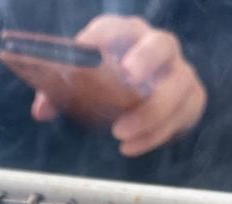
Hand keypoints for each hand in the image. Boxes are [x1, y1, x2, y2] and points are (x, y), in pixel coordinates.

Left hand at [31, 15, 206, 156]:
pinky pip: (183, 115)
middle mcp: (156, 48)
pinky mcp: (190, 99)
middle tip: (129, 78)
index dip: (103, 37)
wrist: (143, 104)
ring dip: (151, 111)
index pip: (115, 29)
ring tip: (120, 134)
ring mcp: (178, 73)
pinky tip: (131, 148)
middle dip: (147, 58)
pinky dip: (157, 134)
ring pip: (179, 85)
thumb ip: (55, 95)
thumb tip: (41, 110)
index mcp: (124, 38)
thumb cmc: (106, 89)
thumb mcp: (79, 89)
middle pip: (162, 44)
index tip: (89, 49)